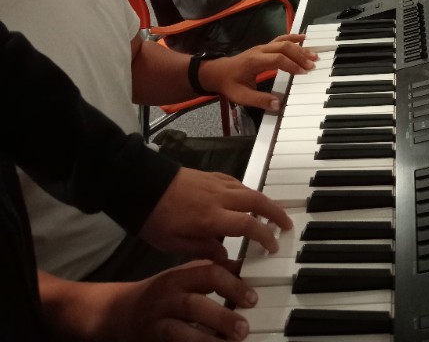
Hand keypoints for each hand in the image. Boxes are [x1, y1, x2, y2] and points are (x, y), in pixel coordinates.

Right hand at [109, 260, 257, 341]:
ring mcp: (158, 322)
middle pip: (194, 305)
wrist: (122, 311)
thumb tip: (244, 268)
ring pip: (181, 332)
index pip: (208, 274)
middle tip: (244, 328)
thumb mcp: (184, 275)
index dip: (232, 285)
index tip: (252, 298)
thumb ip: (211, 272)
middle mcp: (168, 298)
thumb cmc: (161, 292)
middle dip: (221, 317)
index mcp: (179, 276)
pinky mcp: (154, 341)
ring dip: (208, 340)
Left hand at [140, 166, 293, 254]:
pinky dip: (246, 190)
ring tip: (271, 212)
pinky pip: (235, 181)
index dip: (265, 235)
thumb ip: (203, 249)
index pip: (248, 224)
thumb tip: (225, 255)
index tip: (273, 245)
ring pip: (248, 189)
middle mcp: (218, 197)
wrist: (140, 186)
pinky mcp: (209, 175)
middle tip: (286, 224)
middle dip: (276, 212)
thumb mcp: (174, 244)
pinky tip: (245, 197)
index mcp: (211, 217)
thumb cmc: (154, 218)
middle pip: (257, 200)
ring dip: (264, 200)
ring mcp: (214, 183)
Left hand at [198, 34, 316, 111]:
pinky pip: (280, 39)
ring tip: (313, 54)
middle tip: (313, 64)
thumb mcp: (241, 96)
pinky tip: (303, 39)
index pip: (277, 59)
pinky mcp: (264, 48)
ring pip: (283, 42)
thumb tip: (277, 104)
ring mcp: (262, 47)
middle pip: (283, 47)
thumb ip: (259, 100)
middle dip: (299, 55)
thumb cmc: (229, 84)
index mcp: (254, 61)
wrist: (218, 72)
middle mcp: (259, 50)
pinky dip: (292, 38)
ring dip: (299, 48)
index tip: (303, 72)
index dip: (291, 65)